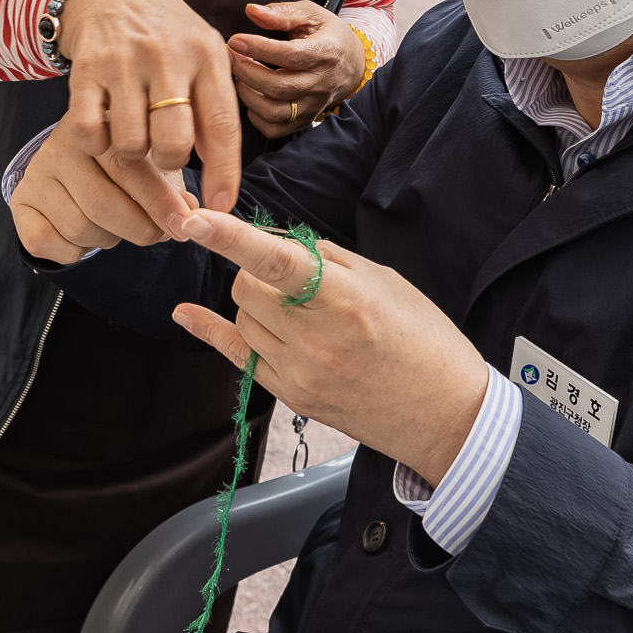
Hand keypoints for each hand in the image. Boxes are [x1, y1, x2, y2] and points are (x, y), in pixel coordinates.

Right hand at [10, 122, 195, 264]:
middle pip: (102, 204)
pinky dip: (74, 251)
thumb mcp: (150, 161)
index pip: (128, 166)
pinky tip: (87, 237)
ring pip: (80, 227)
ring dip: (109, 239)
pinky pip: (49, 243)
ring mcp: (36, 173)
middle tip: (161, 235)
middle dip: (141, 229)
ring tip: (121, 228)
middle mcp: (60, 145)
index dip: (161, 201)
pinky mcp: (20, 202)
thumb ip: (172, 183)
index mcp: (97, 125)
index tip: (185, 224)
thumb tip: (191, 214)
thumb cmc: (122, 163)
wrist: (73, 161)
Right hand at [56, 0, 244, 211]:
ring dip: (132, 151)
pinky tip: (104, 127)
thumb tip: (221, 181)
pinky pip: (91, 133)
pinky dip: (97, 143)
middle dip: (170, 161)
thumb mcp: (202, 57)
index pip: (223, 125)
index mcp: (206, 54)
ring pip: (131, 144)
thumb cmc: (165, 35)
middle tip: (163, 151)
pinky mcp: (85, 70)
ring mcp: (124, 61)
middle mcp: (167, 55)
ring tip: (133, 131)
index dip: (224, 174)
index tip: (221, 207)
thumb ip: (213, 110)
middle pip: (174, 142)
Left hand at [169, 208, 488, 488]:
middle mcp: (315, 339)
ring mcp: (299, 373)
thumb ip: (326, 259)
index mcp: (344, 300)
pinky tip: (187, 313)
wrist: (444, 414)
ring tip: (301, 312)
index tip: (194, 218)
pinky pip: (238, 354)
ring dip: (258, 304)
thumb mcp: (384, 281)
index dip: (229, 237)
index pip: (274, 261)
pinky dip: (215, 330)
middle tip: (293, 277)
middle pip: (246, 286)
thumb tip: (276, 243)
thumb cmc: (423, 339)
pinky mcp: (291, 397)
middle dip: (258, 271)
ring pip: (242, 317)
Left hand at [229, 2, 367, 138]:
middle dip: (246, 72)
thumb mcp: (310, 14)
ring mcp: (313, 105)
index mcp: (326, 52)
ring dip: (248, 95)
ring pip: (274, 112)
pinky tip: (251, 95)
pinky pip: (275, 129)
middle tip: (229, 56)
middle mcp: (321, 83)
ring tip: (238, 75)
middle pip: (278, 86)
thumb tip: (251, 10)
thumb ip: (282, 13)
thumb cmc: (327, 34)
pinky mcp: (305, 119)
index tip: (234, 40)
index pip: (290, 55)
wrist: (352, 63)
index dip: (258, 49)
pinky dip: (256, 116)